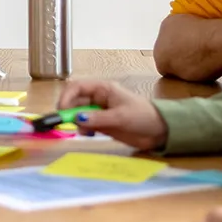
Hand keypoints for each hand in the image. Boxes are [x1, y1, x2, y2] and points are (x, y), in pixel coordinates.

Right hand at [53, 78, 168, 151]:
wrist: (159, 130)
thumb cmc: (143, 116)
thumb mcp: (120, 117)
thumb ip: (98, 118)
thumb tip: (77, 119)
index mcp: (103, 89)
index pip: (77, 87)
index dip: (66, 96)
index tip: (61, 111)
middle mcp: (98, 98)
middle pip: (75, 100)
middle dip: (67, 111)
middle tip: (64, 124)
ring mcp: (99, 111)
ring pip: (78, 113)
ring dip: (74, 121)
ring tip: (80, 131)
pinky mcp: (101, 124)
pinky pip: (85, 124)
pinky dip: (82, 129)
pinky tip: (88, 134)